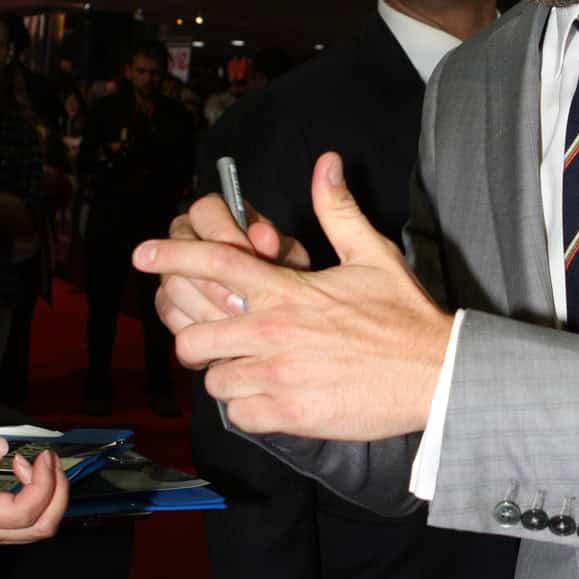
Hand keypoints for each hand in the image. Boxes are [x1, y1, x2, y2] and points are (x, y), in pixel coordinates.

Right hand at [0, 436, 68, 578]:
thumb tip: (0, 445)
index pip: (26, 512)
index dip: (45, 484)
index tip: (41, 456)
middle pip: (42, 528)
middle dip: (59, 492)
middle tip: (49, 460)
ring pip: (36, 529)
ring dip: (50, 496)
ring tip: (40, 464)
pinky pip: (24, 525)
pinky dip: (36, 500)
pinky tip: (22, 475)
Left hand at [134, 152, 450, 439]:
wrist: (436, 374)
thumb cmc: (404, 315)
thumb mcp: (373, 255)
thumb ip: (337, 210)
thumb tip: (326, 162)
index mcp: (288, 291)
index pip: (214, 264)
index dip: (171, 256)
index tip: (142, 254)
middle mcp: (274, 332)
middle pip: (193, 336)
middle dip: (197, 339)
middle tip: (217, 341)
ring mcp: (278, 376)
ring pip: (213, 380)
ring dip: (226, 376)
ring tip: (251, 371)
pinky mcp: (290, 415)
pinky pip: (237, 415)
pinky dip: (247, 409)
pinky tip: (270, 399)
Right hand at [153, 194, 310, 333]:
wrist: (276, 314)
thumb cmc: (283, 277)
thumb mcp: (290, 261)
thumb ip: (280, 247)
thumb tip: (264, 236)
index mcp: (218, 216)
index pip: (205, 210)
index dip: (223, 232)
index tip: (247, 254)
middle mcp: (188, 237)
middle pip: (181, 247)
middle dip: (216, 280)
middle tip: (244, 302)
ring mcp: (172, 269)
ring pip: (174, 284)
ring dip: (210, 307)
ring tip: (239, 321)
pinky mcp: (166, 302)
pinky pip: (171, 312)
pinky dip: (198, 326)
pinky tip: (223, 333)